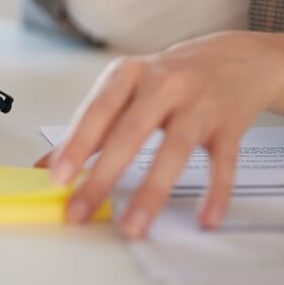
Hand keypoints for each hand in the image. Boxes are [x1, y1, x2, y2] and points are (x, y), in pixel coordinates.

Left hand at [36, 31, 283, 238]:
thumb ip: (90, 128)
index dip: (76, 145)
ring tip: (133, 226)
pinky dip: (216, 192)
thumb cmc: (170, 77)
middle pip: (130, 134)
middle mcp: (163, 83)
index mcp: (129, 74)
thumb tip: (47, 166)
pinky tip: (205, 218)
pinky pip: (223, 162)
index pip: (97, 111)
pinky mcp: (230, 124)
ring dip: (152, 192)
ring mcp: (199, 103)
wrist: (236, 57)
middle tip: (80, 211)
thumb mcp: (126, 89)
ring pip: (174, 151)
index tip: (57, 178)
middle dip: (103, 176)